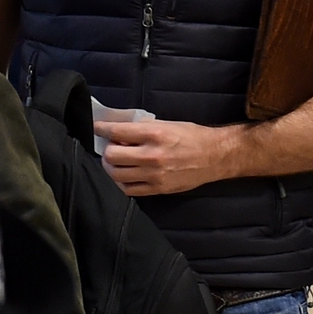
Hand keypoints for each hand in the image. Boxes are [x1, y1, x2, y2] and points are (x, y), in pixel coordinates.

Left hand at [97, 117, 240, 198]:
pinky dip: (122, 182)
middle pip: (111, 155)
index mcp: (154, 134)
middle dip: (108, 149)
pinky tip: (125, 175)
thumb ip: (142, 128)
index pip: (117, 131)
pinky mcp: (158, 189)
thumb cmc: (192, 136)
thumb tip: (119, 131)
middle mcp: (152, 155)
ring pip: (116, 174)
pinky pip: (129, 190)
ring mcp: (154, 175)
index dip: (102, 128)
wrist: (215, 156)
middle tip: (113, 146)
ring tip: (117, 161)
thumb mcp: (167, 124)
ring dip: (112, 166)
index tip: (97, 128)